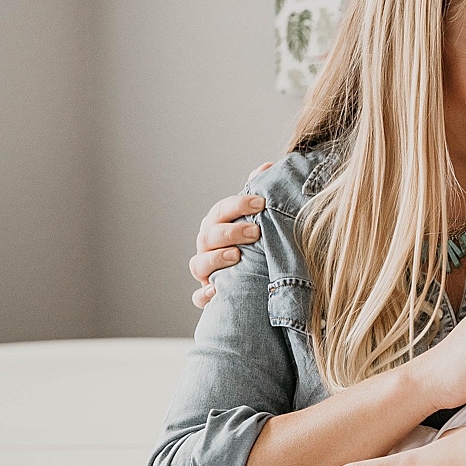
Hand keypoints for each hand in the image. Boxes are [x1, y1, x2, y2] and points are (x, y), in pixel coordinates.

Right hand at [190, 162, 272, 307]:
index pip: (220, 210)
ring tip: (237, 256)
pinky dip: (205, 296)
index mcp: (217, 224)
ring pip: (198, 264)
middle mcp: (207, 246)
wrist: (255, 277)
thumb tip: (267, 167)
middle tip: (255, 231)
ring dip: (216, 259)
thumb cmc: (254, 242)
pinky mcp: (207, 295)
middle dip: (231, 231)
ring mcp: (205, 271)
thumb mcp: (256, 219)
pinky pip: (199, 297)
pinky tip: (218, 292)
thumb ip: (258, 194)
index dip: (238, 205)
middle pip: (208, 235)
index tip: (261, 203)